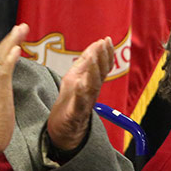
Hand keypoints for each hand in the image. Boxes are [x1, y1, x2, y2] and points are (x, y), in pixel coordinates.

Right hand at [0, 23, 28, 156]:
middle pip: (0, 53)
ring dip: (12, 42)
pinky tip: (17, 49)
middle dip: (12, 38)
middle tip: (23, 25)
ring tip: (21, 29)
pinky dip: (9, 59)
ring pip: (1, 58)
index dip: (7, 44)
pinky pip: (3, 73)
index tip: (17, 33)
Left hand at [47, 36, 113, 150]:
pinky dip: (81, 94)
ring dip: (94, 72)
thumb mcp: (77, 77)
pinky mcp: (75, 114)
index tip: (107, 39)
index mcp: (91, 82)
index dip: (106, 53)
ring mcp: (84, 102)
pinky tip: (80, 85)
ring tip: (93, 58)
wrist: (64, 130)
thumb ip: (86, 62)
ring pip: (92, 86)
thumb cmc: (70, 103)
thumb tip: (97, 44)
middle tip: (103, 44)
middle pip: (100, 74)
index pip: (102, 66)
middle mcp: (91, 92)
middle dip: (102, 58)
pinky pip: (79, 103)